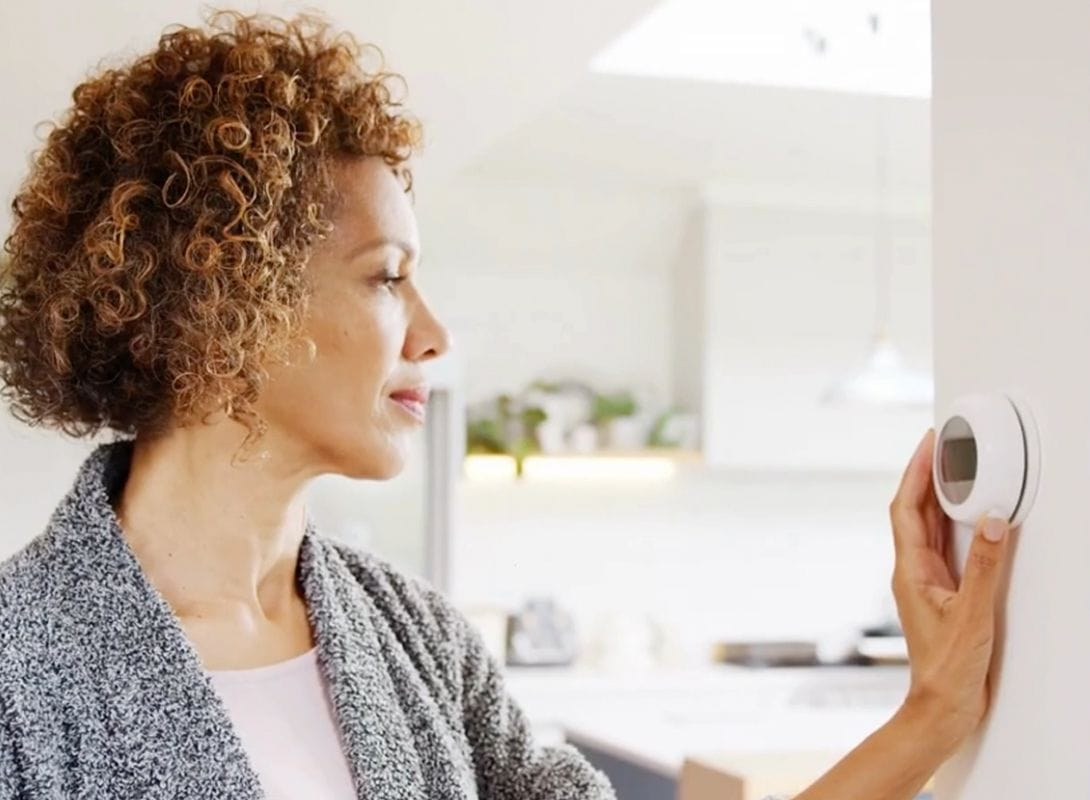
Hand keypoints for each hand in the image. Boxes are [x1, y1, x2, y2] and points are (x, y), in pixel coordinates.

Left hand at [888, 428, 1011, 755]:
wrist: (942, 706)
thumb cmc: (948, 669)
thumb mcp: (973, 615)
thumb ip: (986, 568)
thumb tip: (993, 523)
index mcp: (911, 571)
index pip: (907, 508)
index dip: (915, 472)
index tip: (928, 444)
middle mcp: (913, 572)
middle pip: (915, 511)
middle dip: (926, 475)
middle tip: (943, 445)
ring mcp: (925, 582)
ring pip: (929, 528)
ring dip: (938, 497)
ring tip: (953, 468)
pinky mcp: (941, 593)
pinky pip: (943, 546)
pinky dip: (953, 524)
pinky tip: (966, 517)